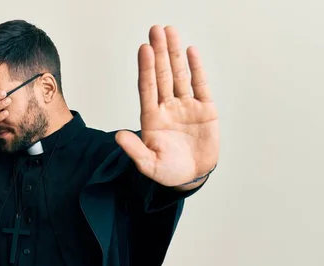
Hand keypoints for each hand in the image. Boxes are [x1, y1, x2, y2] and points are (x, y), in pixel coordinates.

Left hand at [115, 26, 219, 187]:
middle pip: (162, 75)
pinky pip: (200, 85)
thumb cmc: (168, 171)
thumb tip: (118, 136)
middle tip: (156, 30)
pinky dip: (196, 68)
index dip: (146, 68)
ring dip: (175, 54)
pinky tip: (190, 52)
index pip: (148, 88)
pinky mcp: (205, 110)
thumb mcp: (148, 165)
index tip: (144, 49)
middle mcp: (167, 107)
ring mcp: (186, 106)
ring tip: (170, 32)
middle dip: (159, 52)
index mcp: (152, 118)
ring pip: (180, 75)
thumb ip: (134, 150)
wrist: (191, 177)